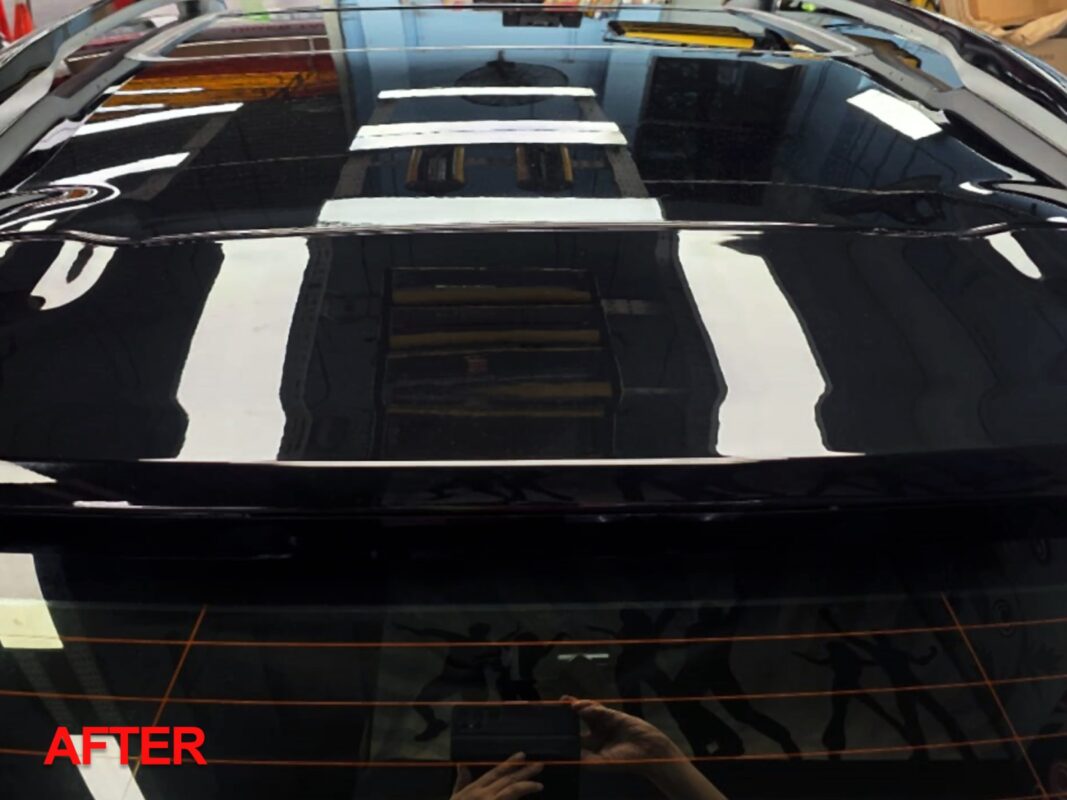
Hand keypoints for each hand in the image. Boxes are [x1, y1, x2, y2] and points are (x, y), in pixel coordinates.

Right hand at [451, 753, 543, 799]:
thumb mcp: (454, 797)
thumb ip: (460, 782)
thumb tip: (461, 765)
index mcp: (475, 789)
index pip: (495, 772)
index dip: (510, 763)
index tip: (522, 755)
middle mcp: (483, 794)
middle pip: (507, 779)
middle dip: (524, 771)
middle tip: (539, 764)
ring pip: (511, 790)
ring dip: (526, 786)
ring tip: (539, 784)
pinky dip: (519, 797)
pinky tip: (531, 795)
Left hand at [564, 697, 679, 769]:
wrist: (649, 751)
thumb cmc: (625, 760)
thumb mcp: (601, 762)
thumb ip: (583, 758)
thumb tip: (564, 754)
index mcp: (592, 746)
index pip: (573, 736)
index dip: (562, 730)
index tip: (549, 726)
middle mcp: (596, 732)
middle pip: (577, 719)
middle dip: (566, 712)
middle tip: (553, 706)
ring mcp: (604, 722)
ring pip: (586, 711)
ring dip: (576, 706)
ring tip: (565, 703)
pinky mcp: (613, 714)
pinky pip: (598, 708)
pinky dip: (588, 706)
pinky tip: (579, 707)